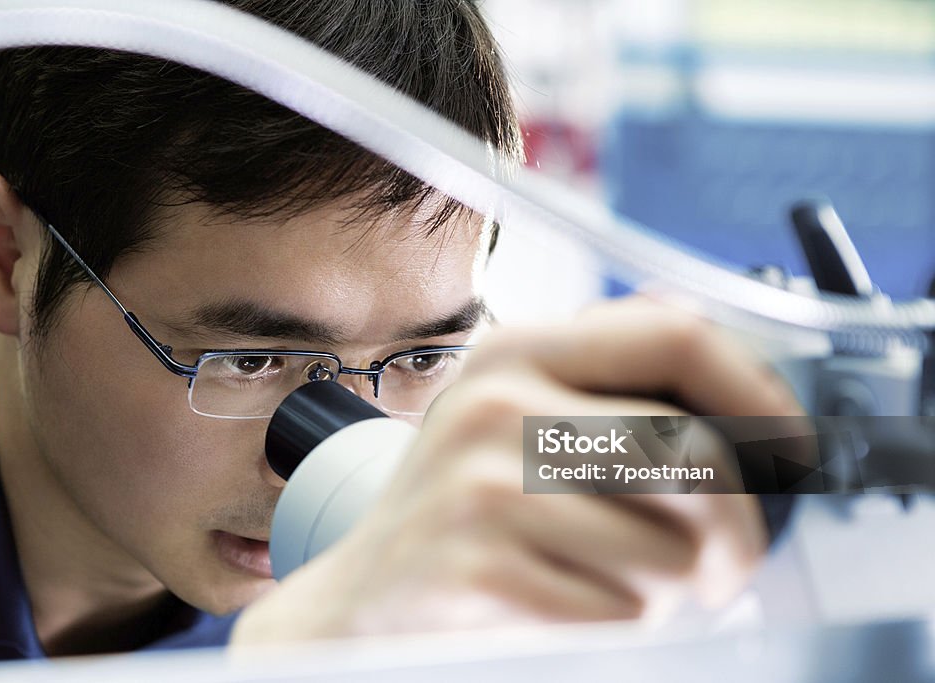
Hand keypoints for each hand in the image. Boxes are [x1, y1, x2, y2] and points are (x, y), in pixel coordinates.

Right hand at [229, 298, 802, 642]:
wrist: (365, 599)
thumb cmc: (460, 509)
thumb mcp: (514, 417)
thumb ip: (604, 380)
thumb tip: (734, 369)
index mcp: (516, 352)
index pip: (677, 334)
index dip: (758, 390)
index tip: (788, 444)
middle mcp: (498, 406)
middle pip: (698, 457)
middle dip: (739, 531)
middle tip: (723, 563)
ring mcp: (483, 488)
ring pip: (673, 552)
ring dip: (670, 590)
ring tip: (617, 580)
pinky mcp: (480, 570)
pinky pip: (621, 612)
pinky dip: (619, 625)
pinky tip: (572, 607)